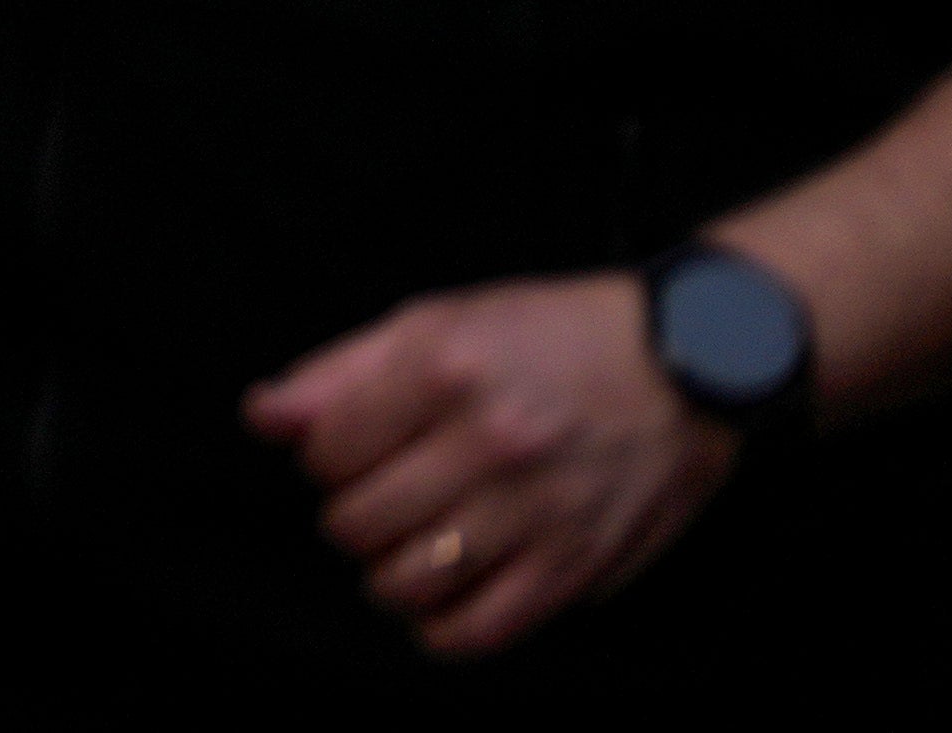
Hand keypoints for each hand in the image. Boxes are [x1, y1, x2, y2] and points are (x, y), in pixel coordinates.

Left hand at [245, 275, 739, 657]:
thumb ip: (341, 371)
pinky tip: (436, 605)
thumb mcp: (440, 321)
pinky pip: (484, 627)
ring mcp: (537, 510)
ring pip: (411, 580)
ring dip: (387, 574)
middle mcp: (489, 444)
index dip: (324, 458)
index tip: (350, 452)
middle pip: (361, 521)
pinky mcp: (579, 564)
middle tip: (375, 501)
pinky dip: (442, 629)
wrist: (689, 363)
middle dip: (351, 517)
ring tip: (400, 550)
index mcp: (444, 371)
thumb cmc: (552, 334)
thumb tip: (263, 417)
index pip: (329, 451)